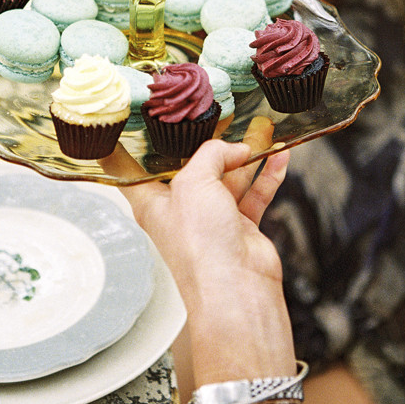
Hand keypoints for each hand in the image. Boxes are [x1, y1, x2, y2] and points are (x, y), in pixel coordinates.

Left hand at [117, 118, 295, 385]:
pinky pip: (255, 194)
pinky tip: (279, 157)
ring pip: (229, 177)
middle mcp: (181, 210)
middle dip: (209, 142)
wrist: (238, 288)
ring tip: (263, 129)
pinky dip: (267, 175)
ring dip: (247, 154)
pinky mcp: (241, 227)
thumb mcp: (194, 183)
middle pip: (192, 167)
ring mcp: (212, 218)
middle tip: (222, 115)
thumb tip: (233, 147)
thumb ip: (211, 155)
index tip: (125, 125)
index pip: (130, 172)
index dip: (126, 149)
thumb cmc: (202, 246)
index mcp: (153, 203)